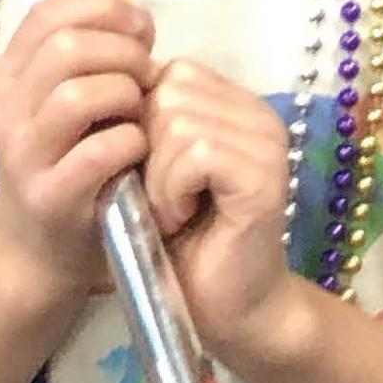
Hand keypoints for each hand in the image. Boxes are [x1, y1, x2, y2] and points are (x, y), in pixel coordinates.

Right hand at [0, 0, 154, 292]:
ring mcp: (25, 154)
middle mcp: (7, 109)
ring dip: (126, 95)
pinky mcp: (51, 196)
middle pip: (65, 48)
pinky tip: (141, 148)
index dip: (103, 9)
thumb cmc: (68, 162)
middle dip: (123, 52)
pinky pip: (100, 151)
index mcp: (10, 75)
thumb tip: (136, 19)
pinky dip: (132, 141)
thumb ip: (87, 58)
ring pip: (76, 94)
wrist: (40, 249)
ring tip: (144, 111)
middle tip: (149, 74)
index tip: (142, 30)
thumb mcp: (62, 103)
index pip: (47, 12)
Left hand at [142, 56, 329, 357]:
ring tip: (173, 213)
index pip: (173, 72)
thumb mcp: (158, 172)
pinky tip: (181, 220)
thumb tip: (116, 91)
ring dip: (157, 177)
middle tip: (164, 198)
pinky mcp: (263, 178)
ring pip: (177, 121)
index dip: (144, 121)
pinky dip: (171, 191)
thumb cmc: (185, 245)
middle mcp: (259, 117)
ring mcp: (266, 145)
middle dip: (147, 147)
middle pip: (170, 90)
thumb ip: (150, 127)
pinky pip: (196, 152)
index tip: (153, 174)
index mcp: (237, 108)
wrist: (229, 310)